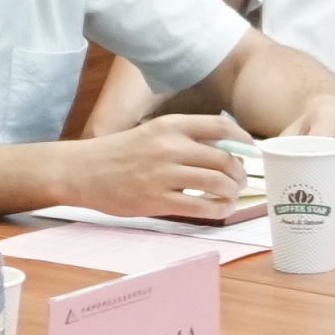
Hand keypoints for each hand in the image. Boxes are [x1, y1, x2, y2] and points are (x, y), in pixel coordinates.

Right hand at [74, 113, 263, 221]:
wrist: (81, 170)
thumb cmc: (119, 153)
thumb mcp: (151, 133)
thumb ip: (184, 139)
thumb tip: (223, 150)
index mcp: (170, 126)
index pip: (220, 126)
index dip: (243, 138)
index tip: (252, 149)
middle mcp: (170, 147)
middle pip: (224, 158)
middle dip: (240, 172)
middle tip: (241, 180)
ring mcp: (163, 174)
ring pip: (216, 182)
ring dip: (232, 191)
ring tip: (232, 195)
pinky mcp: (156, 200)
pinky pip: (199, 206)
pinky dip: (217, 209)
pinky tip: (220, 209)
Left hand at [273, 83, 334, 168]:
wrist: (333, 106)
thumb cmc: (310, 124)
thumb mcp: (294, 128)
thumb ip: (285, 145)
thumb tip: (272, 167)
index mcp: (327, 114)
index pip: (324, 143)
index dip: (317, 162)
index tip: (309, 175)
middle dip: (334, 176)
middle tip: (322, 182)